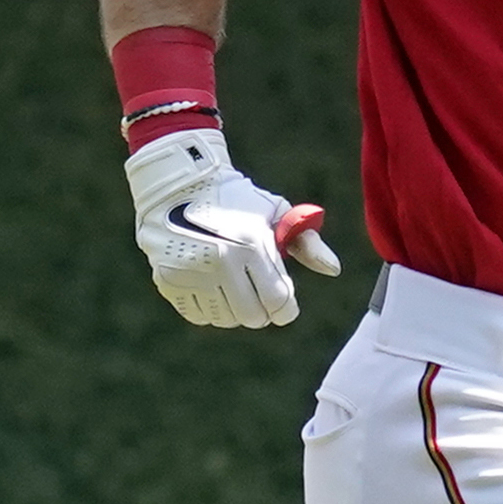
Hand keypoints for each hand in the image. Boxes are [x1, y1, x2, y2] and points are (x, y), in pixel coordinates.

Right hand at [126, 129, 340, 329]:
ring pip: (226, 320)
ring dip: (235, 309)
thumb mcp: (274, 212)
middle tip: (258, 293)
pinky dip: (210, 309)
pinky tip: (211, 286)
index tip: (285, 304)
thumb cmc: (235, 199)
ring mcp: (191, 272)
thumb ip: (305, 242)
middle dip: (262, 310)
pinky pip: (200, 316)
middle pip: (254, 317)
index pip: (279, 302)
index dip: (286, 309)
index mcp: (251, 244)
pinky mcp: (169, 280)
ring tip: (233, 286)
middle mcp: (220, 261)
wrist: (176, 184)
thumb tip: (333, 269)